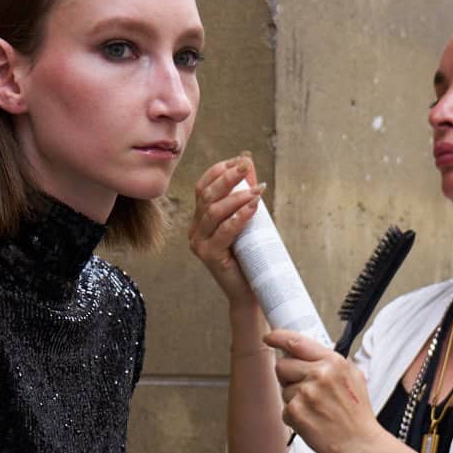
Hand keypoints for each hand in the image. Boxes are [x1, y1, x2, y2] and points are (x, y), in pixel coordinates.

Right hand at [189, 155, 263, 311]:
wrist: (249, 291)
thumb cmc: (249, 257)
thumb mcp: (246, 223)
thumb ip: (244, 199)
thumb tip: (250, 166)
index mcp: (200, 220)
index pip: (203, 187)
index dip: (220, 171)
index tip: (240, 160)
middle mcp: (195, 230)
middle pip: (207, 195)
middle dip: (228, 177)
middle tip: (246, 165)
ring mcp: (199, 243)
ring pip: (214, 211)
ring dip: (237, 196)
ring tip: (257, 189)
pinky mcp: (209, 255)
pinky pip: (224, 231)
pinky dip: (239, 216)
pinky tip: (253, 207)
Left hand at [264, 328, 411, 452]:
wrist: (359, 444)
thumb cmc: (357, 415)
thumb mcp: (354, 377)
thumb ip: (331, 362)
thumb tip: (309, 352)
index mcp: (333, 362)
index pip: (297, 342)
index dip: (278, 338)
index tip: (270, 337)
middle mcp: (319, 374)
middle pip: (282, 365)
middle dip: (288, 377)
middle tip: (305, 390)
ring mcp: (306, 393)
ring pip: (283, 390)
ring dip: (294, 400)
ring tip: (315, 410)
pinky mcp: (296, 412)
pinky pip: (284, 409)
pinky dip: (294, 417)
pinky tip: (312, 421)